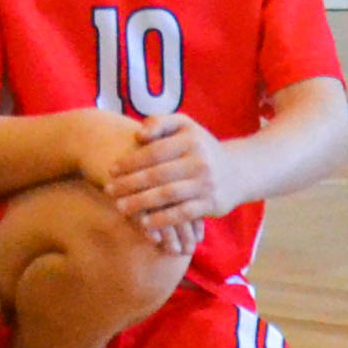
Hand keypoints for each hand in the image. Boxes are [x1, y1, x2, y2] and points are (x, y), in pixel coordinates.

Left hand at [107, 114, 222, 243]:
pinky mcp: (212, 204)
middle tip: (108, 190)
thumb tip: (138, 135)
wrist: (240, 171)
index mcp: (190, 140)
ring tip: (120, 208)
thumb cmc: (200, 147)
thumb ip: (160, 122)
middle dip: (130, 184)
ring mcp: (207, 184)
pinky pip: (183, 213)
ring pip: (168, 195)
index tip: (111, 170)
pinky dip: (163, 220)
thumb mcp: (185, 126)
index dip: (130, 162)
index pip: (154, 152)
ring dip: (141, 203)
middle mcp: (200, 161)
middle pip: (158, 175)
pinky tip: (144, 224)